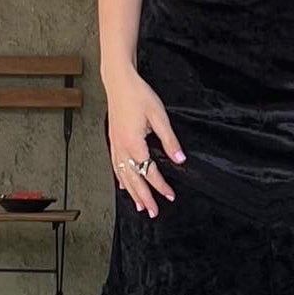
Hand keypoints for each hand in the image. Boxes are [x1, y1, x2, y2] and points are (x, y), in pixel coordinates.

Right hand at [104, 69, 185, 217]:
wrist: (119, 82)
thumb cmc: (138, 95)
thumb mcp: (159, 116)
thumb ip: (170, 140)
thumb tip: (180, 158)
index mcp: (134, 143)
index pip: (149, 171)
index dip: (160, 185)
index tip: (170, 195)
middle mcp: (122, 148)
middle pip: (133, 179)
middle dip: (144, 197)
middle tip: (152, 212)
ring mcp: (115, 145)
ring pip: (122, 175)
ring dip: (131, 192)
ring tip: (139, 205)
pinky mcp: (113, 140)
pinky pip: (115, 165)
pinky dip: (120, 178)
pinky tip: (123, 185)